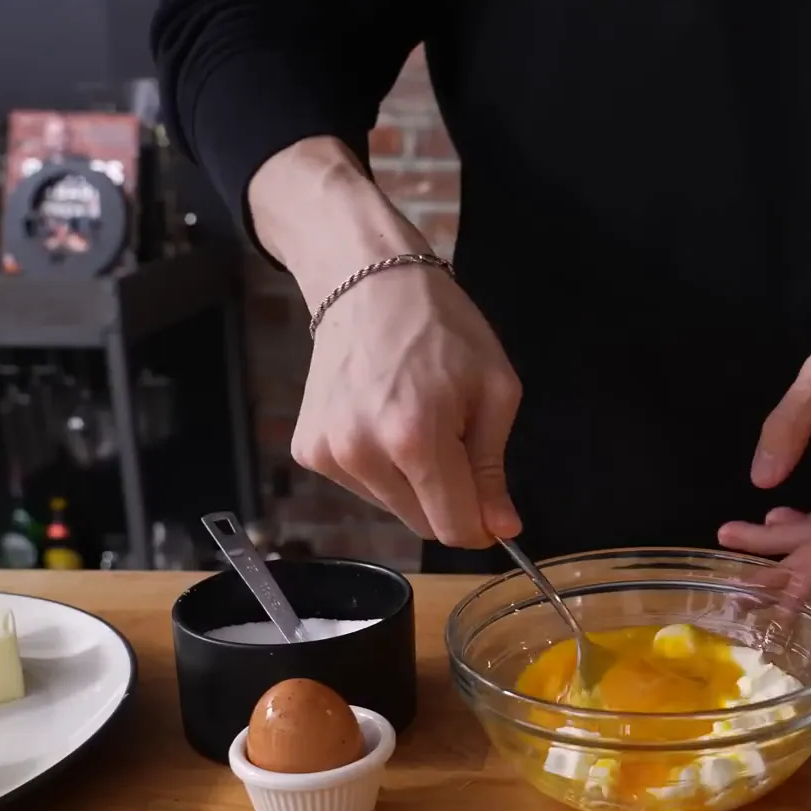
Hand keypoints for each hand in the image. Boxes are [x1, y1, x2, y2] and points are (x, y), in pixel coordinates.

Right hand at [294, 266, 523, 547]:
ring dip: (413, 482)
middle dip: (447, 498)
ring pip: (391, 507)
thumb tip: (503, 528)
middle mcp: (363, 453)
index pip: (452, 526)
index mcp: (415, 436)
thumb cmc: (442, 327)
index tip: (492, 508)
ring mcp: (329, 454)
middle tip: (454, 440)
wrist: (367, 281)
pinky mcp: (308, 450)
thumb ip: (493, 467)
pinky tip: (382, 419)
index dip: (480, 525)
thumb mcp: (493, 389)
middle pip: (421, 523)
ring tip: (415, 421)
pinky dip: (380, 467)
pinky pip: (360, 486)